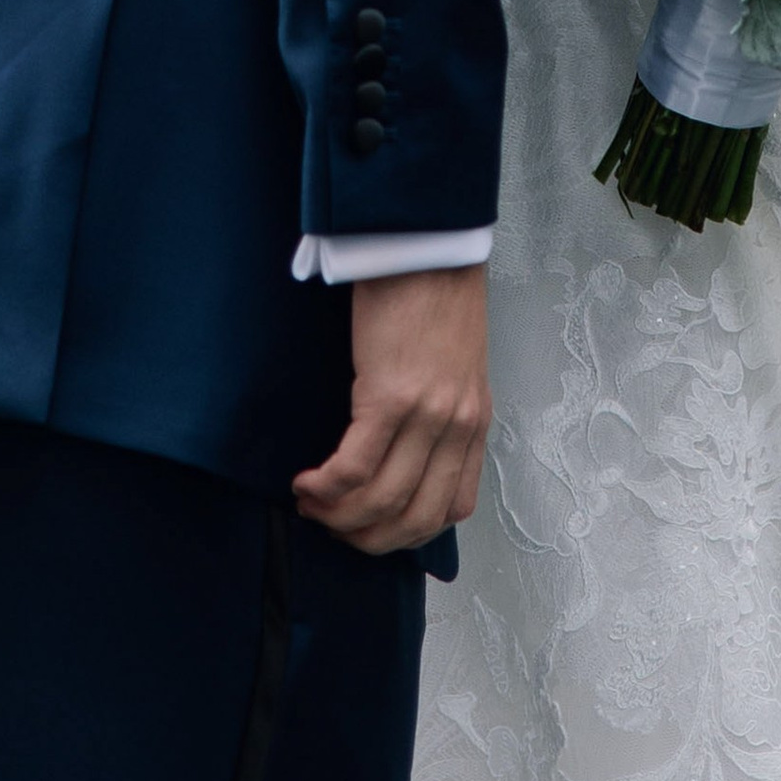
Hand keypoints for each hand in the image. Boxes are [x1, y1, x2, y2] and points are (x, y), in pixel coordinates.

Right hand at [291, 264, 490, 555]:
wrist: (428, 243)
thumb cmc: (435, 291)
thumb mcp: (456, 362)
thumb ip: (441, 407)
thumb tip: (402, 450)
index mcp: (475, 420)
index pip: (453, 508)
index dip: (406, 533)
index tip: (369, 525)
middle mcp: (457, 426)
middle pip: (415, 518)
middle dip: (367, 537)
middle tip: (331, 525)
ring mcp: (427, 415)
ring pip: (382, 500)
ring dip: (338, 516)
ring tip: (310, 504)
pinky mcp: (390, 396)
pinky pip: (355, 466)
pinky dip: (325, 486)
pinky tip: (306, 481)